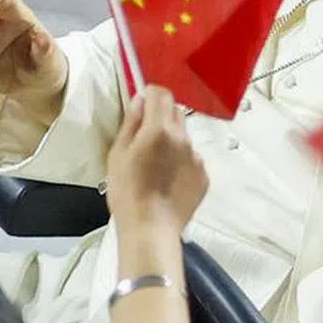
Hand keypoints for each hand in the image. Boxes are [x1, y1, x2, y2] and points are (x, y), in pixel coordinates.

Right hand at [106, 86, 207, 232]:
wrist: (151, 229)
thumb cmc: (127, 193)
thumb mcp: (118, 154)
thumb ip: (131, 123)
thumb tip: (140, 100)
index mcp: (159, 129)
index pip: (162, 94)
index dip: (151, 94)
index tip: (143, 104)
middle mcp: (183, 138)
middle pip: (175, 112)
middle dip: (161, 117)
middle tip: (144, 137)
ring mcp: (196, 157)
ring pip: (184, 137)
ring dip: (172, 142)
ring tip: (155, 166)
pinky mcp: (204, 175)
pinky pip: (192, 159)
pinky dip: (181, 163)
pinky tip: (167, 180)